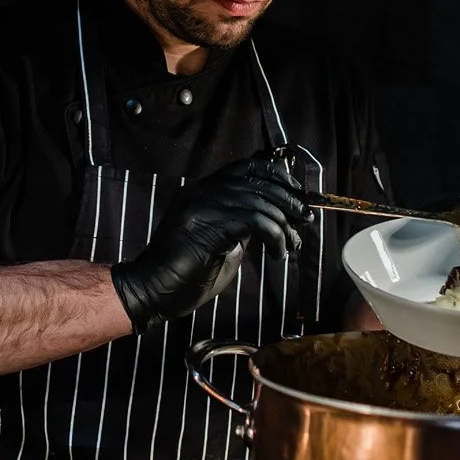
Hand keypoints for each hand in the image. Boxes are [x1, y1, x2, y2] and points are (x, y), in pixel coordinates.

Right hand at [111, 152, 308, 330]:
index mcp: (204, 191)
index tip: (297, 194)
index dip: (277, 175)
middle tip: (305, 220)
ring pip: (260, 201)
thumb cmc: (187, 275)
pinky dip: (275, 236)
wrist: (153, 291)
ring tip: (292, 245)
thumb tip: (274, 219)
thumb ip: (242, 225)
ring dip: (284, 225)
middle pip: (258, 180)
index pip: (247, 167)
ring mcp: (202, 205)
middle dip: (289, 200)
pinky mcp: (208, 224)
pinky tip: (277, 253)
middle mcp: (202, 191)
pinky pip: (255, 221)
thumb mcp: (223, 242)